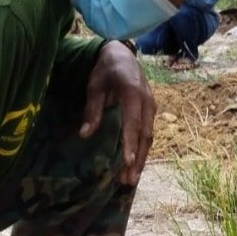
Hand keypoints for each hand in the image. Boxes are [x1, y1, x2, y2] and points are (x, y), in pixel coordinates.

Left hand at [81, 40, 154, 186]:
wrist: (123, 55)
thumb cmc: (106, 70)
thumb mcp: (94, 86)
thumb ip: (92, 110)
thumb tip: (85, 135)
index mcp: (133, 92)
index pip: (133, 121)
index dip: (131, 142)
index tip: (129, 161)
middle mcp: (147, 101)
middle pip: (145, 134)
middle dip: (138, 159)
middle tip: (129, 180)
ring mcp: (151, 107)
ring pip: (149, 137)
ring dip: (141, 159)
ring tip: (130, 179)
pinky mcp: (150, 112)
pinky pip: (147, 133)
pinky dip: (141, 151)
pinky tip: (134, 166)